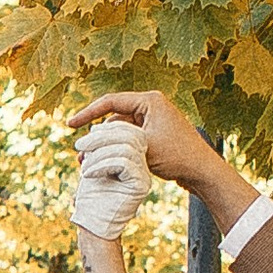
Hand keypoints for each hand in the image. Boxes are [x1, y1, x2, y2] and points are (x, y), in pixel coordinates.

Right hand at [69, 90, 227, 200]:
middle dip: (97, 135)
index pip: (110, 102)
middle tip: (80, 151)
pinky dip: (118, 150)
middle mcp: (151, 106)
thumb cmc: (177, 156)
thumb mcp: (141, 146)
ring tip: (90, 161)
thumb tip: (91, 138)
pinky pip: (130, 140)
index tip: (70, 124)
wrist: (202, 172)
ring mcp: (154, 121)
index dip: (87, 113)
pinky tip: (107, 164)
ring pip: (121, 131)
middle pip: (114, 117)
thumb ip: (116, 140)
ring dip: (106, 145)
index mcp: (150, 100)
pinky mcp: (155, 136)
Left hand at [71, 127, 150, 240]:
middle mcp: (143, 165)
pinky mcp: (141, 186)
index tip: (84, 142)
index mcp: (134, 158)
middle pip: (130, 135)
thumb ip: (99, 146)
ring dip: (98, 153)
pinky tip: (88, 174)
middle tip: (79, 147)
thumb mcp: (93, 164)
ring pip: (126, 147)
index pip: (128, 131)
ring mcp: (145, 176)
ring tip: (83, 167)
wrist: (93, 225)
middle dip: (101, 137)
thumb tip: (96, 127)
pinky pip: (125, 162)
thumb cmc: (91, 197)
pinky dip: (102, 164)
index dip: (106, 129)